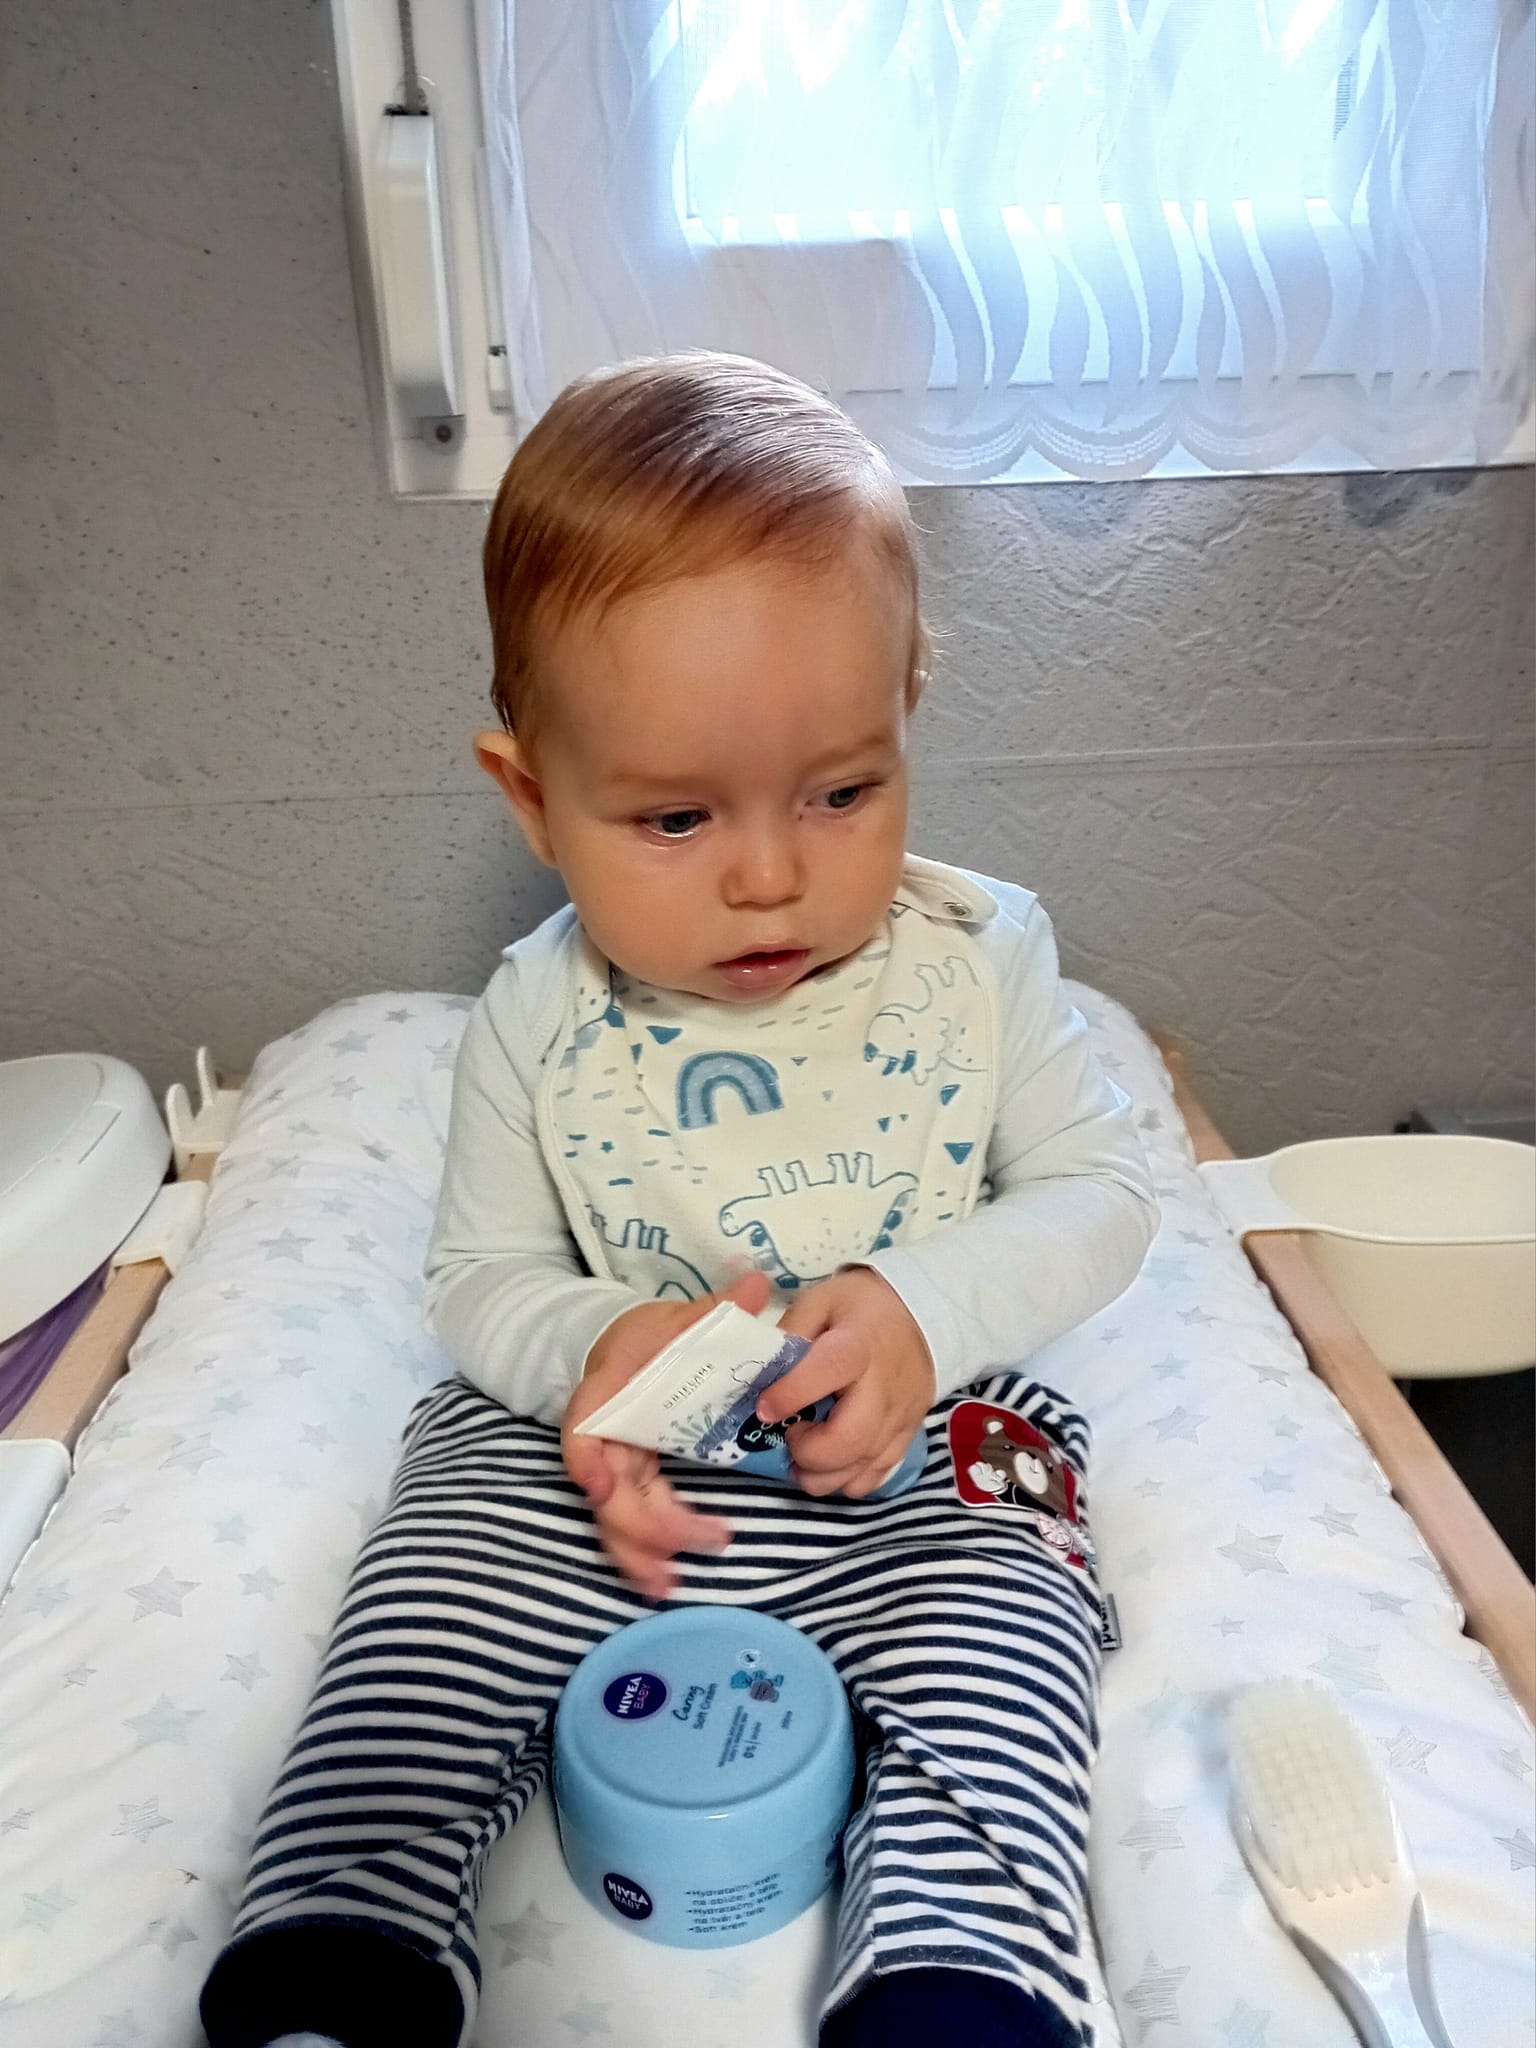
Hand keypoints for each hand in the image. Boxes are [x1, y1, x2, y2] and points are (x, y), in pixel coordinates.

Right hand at [562, 1270, 770, 1598]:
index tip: (601, 1486)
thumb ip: (718, 1304)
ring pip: (612, 1518)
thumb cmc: (655, 1336)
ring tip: (672, 1581)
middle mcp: (603, 1433)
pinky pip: (629, 1524)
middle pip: (606, 1490)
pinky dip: (641, 1554)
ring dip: (638, 1553)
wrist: (628, 1348)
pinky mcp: (627, 1484)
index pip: (584, 1426)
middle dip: (646, 1524)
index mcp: (610, 1389)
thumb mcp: (683, 1316)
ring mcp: (612, 1464)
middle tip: (706, 1538)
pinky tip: (664, 1581)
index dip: (587, 1458)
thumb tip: (757, 1279)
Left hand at [757, 1268, 934, 1498]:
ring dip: (824, 1476)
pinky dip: (849, 1480)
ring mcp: (902, 1413)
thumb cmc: (858, 1307)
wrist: (919, 1312)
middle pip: (852, 1437)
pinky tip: (831, 1464)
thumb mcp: (818, 1302)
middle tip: (790, 1439)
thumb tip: (760, 1377)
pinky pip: (880, 1474)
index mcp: (858, 1343)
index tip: (765, 1409)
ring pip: (864, 1466)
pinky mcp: (910, 1433)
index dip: (792, 1395)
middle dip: (809, 1453)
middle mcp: (885, 1384)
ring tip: (803, 1459)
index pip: (829, 1370)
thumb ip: (787, 1336)